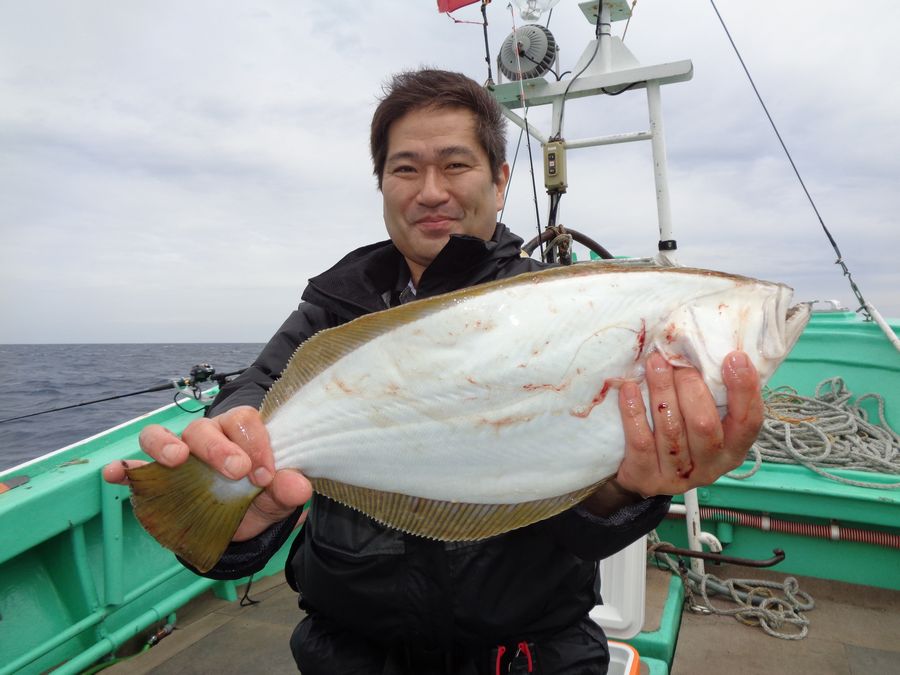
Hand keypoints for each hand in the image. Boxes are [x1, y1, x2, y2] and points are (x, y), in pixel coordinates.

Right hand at [102, 406, 311, 540]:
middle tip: (235, 471)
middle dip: (218, 447)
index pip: (244, 421)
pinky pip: (131, 467)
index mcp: (237, 433)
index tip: (265, 475)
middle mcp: (203, 438)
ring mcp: (173, 455)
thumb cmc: (254, 498)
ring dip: (166, 444)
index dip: (255, 444)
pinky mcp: (150, 478)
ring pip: (160, 435)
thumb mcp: (275, 499)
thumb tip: (300, 485)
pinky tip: (116, 473)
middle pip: (203, 427)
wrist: (233, 528)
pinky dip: (123, 467)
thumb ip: (287, 489)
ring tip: (176, 460)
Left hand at [613, 350, 762, 498]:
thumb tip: (710, 347)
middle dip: (691, 386)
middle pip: (704, 425)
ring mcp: (678, 476)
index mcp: (733, 448)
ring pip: (671, 431)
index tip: (734, 357)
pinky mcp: (647, 477)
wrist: (641, 474)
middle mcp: (711, 466)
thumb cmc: (679, 433)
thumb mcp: (703, 417)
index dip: (744, 390)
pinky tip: (629, 389)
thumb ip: (712, 392)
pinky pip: (641, 443)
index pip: (749, 421)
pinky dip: (634, 413)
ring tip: (654, 363)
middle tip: (677, 359)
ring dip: (662, 392)